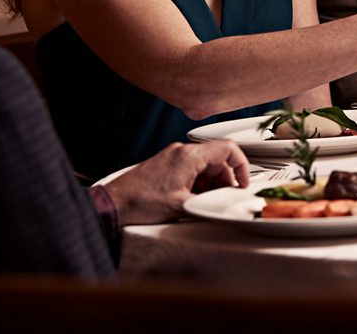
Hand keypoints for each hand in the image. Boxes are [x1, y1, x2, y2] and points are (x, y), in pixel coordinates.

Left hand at [101, 140, 248, 225]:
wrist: (113, 204)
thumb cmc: (140, 203)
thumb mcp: (182, 206)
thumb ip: (209, 203)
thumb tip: (228, 206)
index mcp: (189, 156)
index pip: (228, 150)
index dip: (242, 166)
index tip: (243, 182)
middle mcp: (182, 152)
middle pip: (217, 159)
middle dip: (225, 180)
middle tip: (223, 198)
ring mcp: (173, 157)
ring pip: (205, 166)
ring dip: (211, 184)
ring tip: (205, 202)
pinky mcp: (167, 165)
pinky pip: (192, 169)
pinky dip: (199, 183)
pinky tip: (193, 199)